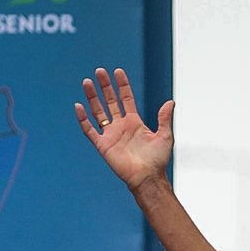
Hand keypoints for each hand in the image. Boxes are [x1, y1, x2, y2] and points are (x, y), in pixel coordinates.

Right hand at [75, 67, 172, 189]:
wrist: (148, 178)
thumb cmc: (157, 160)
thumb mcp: (164, 136)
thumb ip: (164, 118)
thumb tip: (170, 101)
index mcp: (135, 122)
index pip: (126, 99)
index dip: (122, 86)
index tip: (117, 72)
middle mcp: (121, 126)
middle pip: (110, 102)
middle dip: (105, 87)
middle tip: (99, 71)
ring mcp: (111, 135)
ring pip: (98, 112)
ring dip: (92, 97)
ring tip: (87, 82)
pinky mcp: (103, 145)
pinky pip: (89, 130)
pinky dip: (83, 119)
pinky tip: (79, 106)